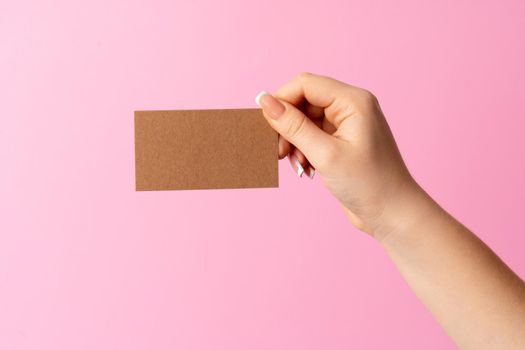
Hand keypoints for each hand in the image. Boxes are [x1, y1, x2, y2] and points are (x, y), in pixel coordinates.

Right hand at [256, 72, 417, 238]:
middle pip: (303, 102)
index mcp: (353, 101)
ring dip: (294, 141)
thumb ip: (293, 126)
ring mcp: (347, 124)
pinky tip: (306, 168)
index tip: (264, 125)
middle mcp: (351, 106)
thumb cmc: (368, 184)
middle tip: (279, 153)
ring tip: (298, 165)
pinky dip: (304, 149)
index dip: (281, 100)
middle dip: (287, 126)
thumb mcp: (325, 154)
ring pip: (305, 120)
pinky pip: (313, 135)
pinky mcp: (343, 140)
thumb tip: (265, 102)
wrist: (392, 214)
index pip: (305, 84)